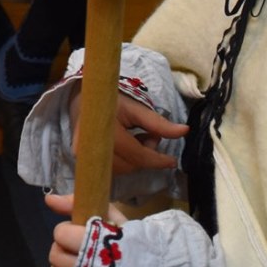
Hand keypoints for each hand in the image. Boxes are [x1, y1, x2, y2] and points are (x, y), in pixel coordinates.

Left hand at [44, 193, 127, 266]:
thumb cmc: (136, 247)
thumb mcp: (113, 218)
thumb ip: (78, 205)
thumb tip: (49, 199)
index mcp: (98, 244)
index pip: (62, 234)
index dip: (68, 231)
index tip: (81, 233)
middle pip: (55, 255)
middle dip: (64, 249)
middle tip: (80, 250)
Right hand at [72, 94, 186, 176]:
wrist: (81, 98)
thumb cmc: (110, 100)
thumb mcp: (136, 107)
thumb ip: (159, 123)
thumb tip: (185, 131)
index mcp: (107, 135)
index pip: (138, 156)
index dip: (158, 160)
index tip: (173, 161)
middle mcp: (93, 150)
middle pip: (131, 165)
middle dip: (147, 155)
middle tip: (151, 135)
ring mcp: (85, 156)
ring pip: (122, 169)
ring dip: (136, 159)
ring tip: (139, 137)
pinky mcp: (83, 160)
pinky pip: (112, 168)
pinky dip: (125, 160)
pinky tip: (128, 145)